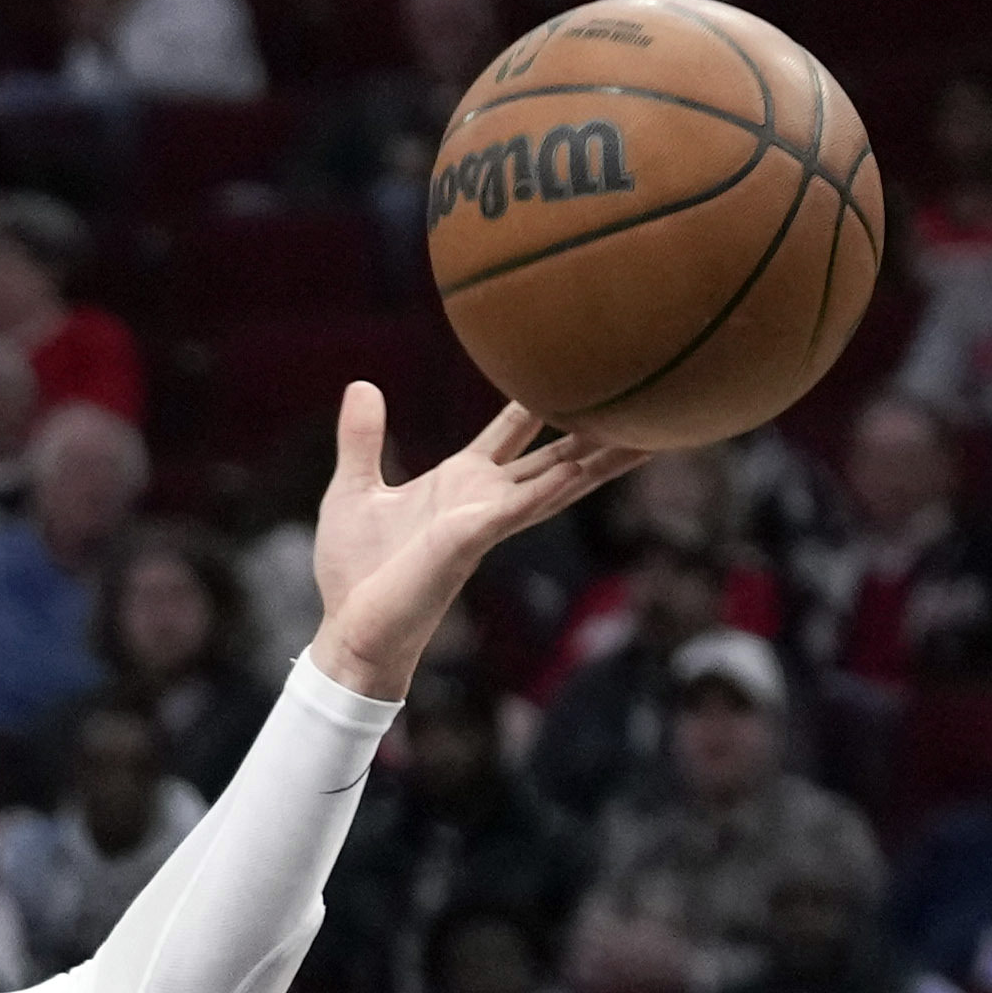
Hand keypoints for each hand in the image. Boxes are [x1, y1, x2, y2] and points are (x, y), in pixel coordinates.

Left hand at [304, 387, 636, 699]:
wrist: (348, 627)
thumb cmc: (355, 570)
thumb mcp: (353, 488)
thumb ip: (361, 438)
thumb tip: (362, 385)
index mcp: (457, 482)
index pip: (510, 432)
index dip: (538, 401)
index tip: (568, 365)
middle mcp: (482, 499)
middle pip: (553, 456)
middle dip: (595, 431)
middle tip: (640, 398)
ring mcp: (483, 521)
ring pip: (553, 484)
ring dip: (596, 461)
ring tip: (643, 434)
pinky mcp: (468, 541)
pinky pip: (516, 510)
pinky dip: (547, 490)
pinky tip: (576, 470)